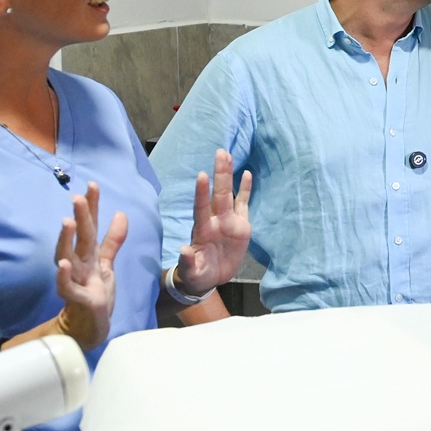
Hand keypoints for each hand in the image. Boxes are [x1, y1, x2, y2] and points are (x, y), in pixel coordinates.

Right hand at [55, 181, 128, 351]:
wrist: (89, 326)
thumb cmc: (96, 292)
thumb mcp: (107, 263)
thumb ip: (113, 240)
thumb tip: (120, 213)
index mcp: (89, 254)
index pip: (91, 226)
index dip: (92, 207)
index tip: (93, 184)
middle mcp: (80, 263)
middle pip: (79, 237)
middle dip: (79, 216)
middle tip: (77, 197)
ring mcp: (77, 280)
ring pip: (67, 257)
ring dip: (67, 240)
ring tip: (68, 222)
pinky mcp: (78, 298)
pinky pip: (67, 286)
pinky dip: (63, 276)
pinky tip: (62, 264)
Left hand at [174, 149, 251, 296]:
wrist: (210, 277)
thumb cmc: (197, 275)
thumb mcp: (191, 273)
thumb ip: (187, 262)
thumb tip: (183, 249)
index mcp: (202, 231)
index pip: (202, 208)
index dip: (202, 193)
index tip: (201, 176)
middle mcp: (215, 220)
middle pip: (218, 194)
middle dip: (219, 174)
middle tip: (220, 152)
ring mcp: (228, 221)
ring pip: (229, 194)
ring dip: (229, 175)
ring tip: (228, 155)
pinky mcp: (240, 225)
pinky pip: (243, 203)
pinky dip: (245, 189)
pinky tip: (247, 174)